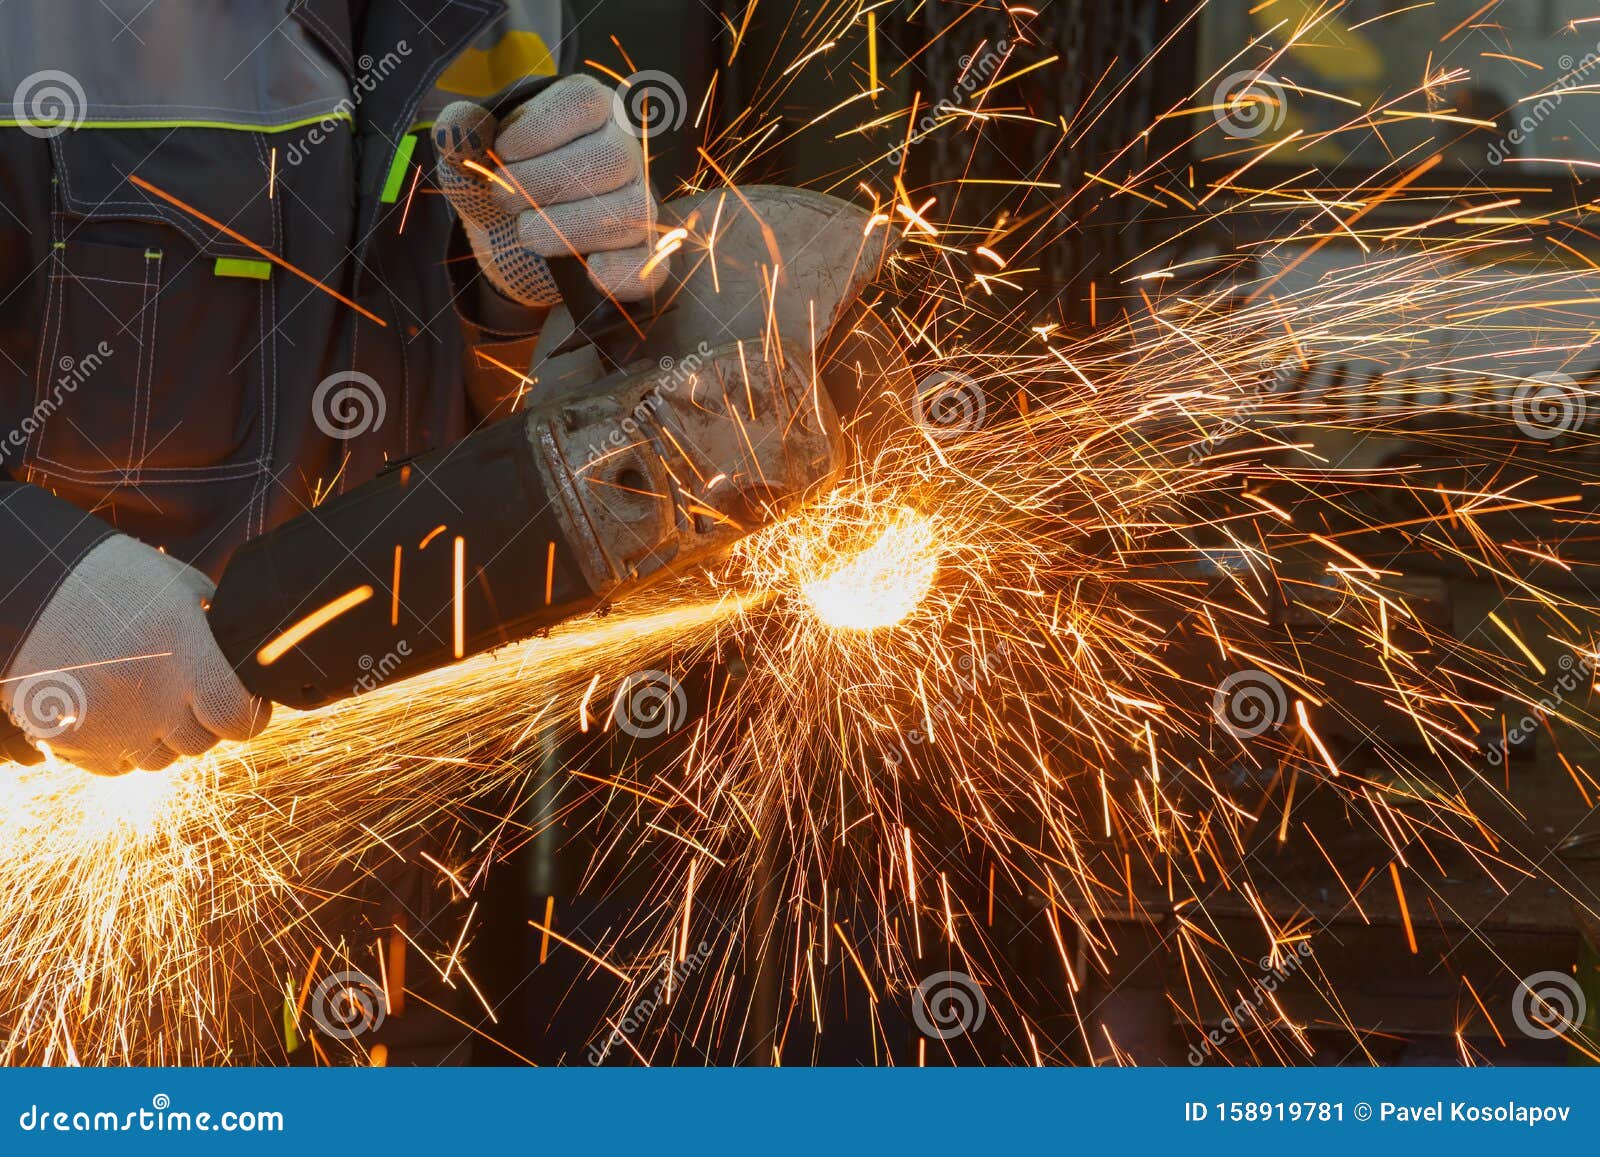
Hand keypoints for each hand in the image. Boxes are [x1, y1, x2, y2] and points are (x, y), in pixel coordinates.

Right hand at [2, 535, 271, 774]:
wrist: (28, 589)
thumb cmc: (111, 579)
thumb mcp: (179, 586)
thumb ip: (217, 628)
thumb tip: (245, 656)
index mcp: (182, 656)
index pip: (237, 719)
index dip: (248, 715)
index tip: (245, 702)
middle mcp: (148, 700)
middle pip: (199, 743)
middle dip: (204, 722)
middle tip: (189, 692)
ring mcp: (107, 727)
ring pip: (159, 759)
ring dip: (162, 736)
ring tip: (146, 695)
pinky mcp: (70, 742)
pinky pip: (117, 765)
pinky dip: (124, 746)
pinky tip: (115, 709)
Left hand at [433, 75, 665, 306]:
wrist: (511, 241)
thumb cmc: (503, 186)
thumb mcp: (474, 159)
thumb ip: (461, 136)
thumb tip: (457, 125)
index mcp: (590, 111)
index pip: (584, 101)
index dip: (540, 126)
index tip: (504, 151)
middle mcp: (623, 151)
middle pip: (610, 156)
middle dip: (545, 182)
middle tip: (503, 199)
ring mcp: (638, 203)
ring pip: (630, 211)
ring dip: (569, 226)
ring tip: (525, 233)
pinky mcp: (639, 254)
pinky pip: (649, 266)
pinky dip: (620, 272)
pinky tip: (588, 271)